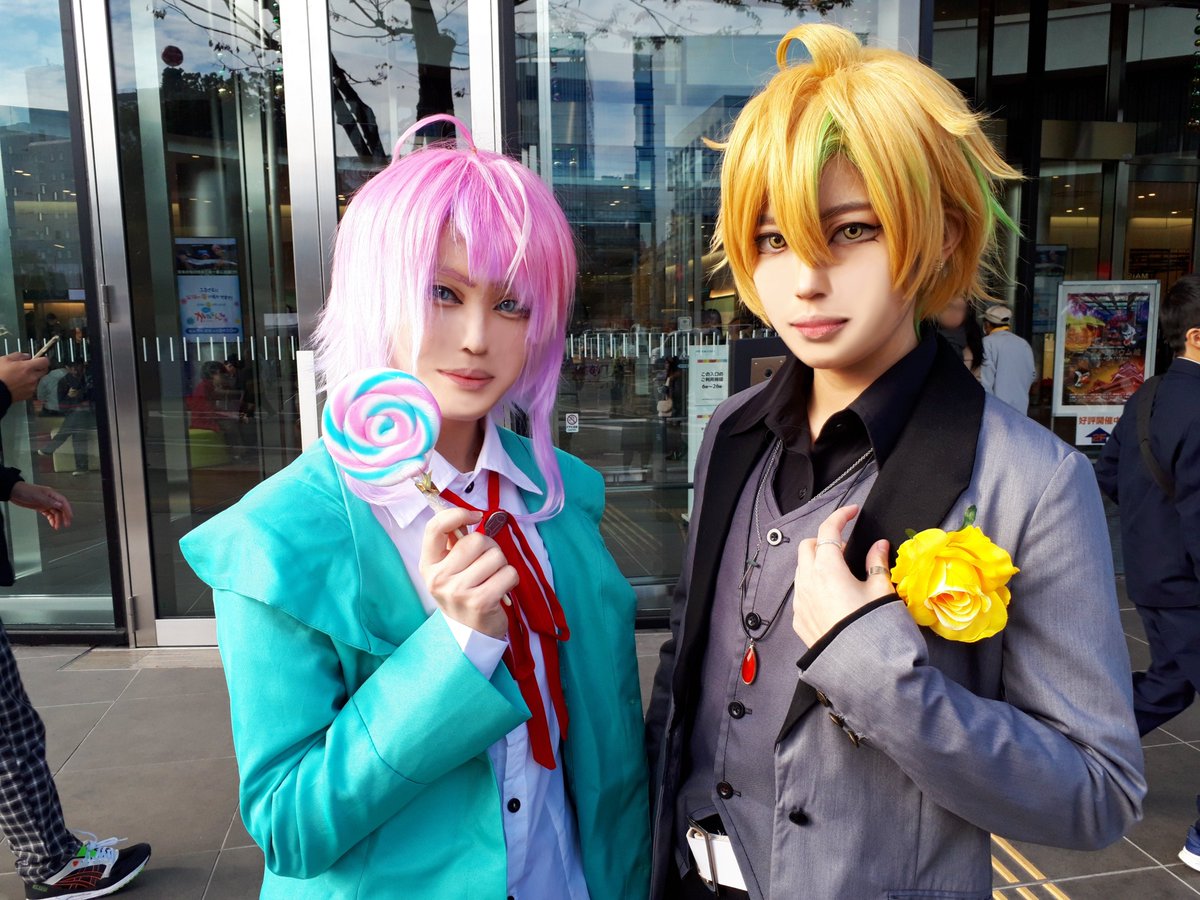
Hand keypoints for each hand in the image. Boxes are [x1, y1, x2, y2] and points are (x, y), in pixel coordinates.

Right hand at [0, 354, 48, 402]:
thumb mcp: (5, 360)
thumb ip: (18, 356)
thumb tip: (26, 356)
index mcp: (27, 368)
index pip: (45, 361)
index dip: (42, 359)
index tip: (39, 359)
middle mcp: (32, 378)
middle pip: (44, 371)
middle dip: (39, 368)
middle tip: (30, 367)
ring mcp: (32, 387)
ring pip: (39, 380)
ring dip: (34, 377)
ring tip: (22, 377)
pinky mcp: (29, 395)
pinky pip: (34, 388)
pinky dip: (30, 385)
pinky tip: (21, 384)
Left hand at [8, 482, 72, 529]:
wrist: (14, 492)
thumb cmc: (25, 491)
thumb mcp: (38, 496)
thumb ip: (49, 501)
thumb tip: (60, 505)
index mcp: (51, 494)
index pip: (63, 502)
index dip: (68, 510)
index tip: (70, 517)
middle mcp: (50, 499)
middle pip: (61, 508)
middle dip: (64, 517)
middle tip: (66, 524)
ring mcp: (45, 503)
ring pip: (55, 512)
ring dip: (57, 520)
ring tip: (56, 527)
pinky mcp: (40, 507)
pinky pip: (49, 514)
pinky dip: (51, 519)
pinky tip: (51, 523)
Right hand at [419, 507, 515, 638]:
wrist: (469, 636)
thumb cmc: (463, 594)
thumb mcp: (450, 570)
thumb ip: (455, 543)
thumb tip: (468, 516)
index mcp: (428, 565)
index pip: (435, 527)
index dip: (457, 514)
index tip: (474, 516)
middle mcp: (439, 578)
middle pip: (476, 540)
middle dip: (490, 548)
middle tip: (487, 565)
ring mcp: (458, 591)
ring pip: (496, 555)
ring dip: (501, 565)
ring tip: (492, 580)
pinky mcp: (480, 601)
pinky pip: (508, 573)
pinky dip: (511, 579)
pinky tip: (501, 590)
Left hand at [791, 504, 893, 646]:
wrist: (862, 668)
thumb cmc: (875, 626)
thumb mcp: (882, 591)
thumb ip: (877, 563)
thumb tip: (879, 545)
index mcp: (827, 568)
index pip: (828, 529)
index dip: (841, 516)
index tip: (853, 512)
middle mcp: (807, 581)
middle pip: (807, 546)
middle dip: (824, 540)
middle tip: (846, 546)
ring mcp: (799, 601)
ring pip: (801, 570)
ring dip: (816, 563)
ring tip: (841, 572)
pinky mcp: (798, 620)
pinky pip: (801, 593)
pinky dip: (813, 585)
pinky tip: (832, 596)